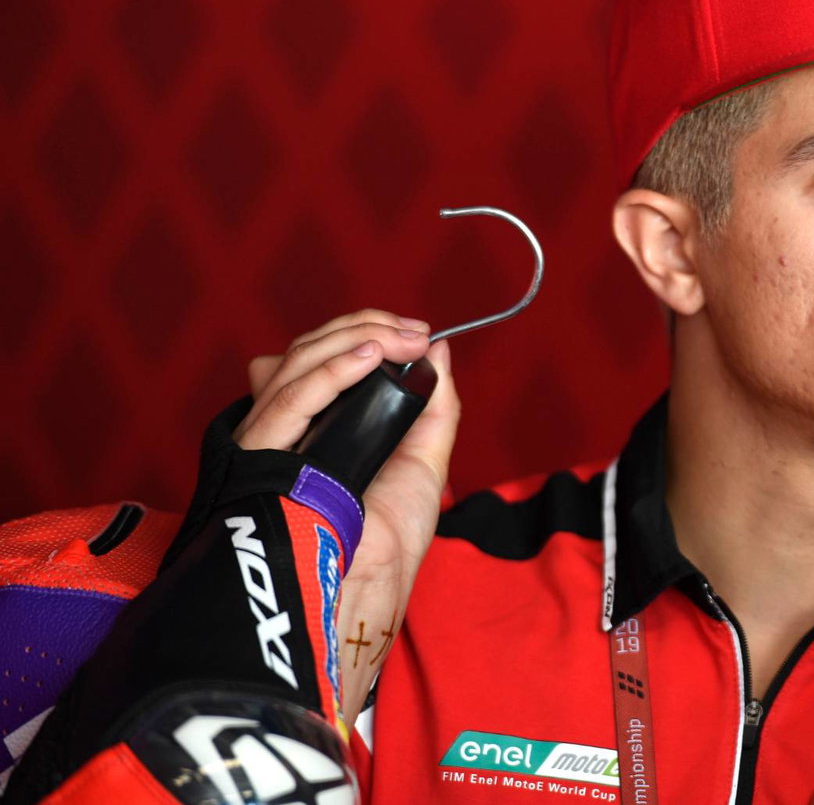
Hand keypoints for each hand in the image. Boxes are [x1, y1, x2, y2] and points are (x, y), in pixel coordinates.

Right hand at [235, 309, 460, 721]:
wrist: (361, 598)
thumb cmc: (386, 548)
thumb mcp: (424, 464)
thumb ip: (434, 407)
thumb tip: (438, 351)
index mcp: (315, 430)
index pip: (319, 360)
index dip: (361, 336)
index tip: (413, 334)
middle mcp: (285, 429)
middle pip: (305, 353)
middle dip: (362, 329)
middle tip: (412, 332)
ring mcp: (269, 441)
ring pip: (295, 364)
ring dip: (355, 339)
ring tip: (403, 338)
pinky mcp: (261, 457)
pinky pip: (291, 398)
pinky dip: (333, 370)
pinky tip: (372, 357)